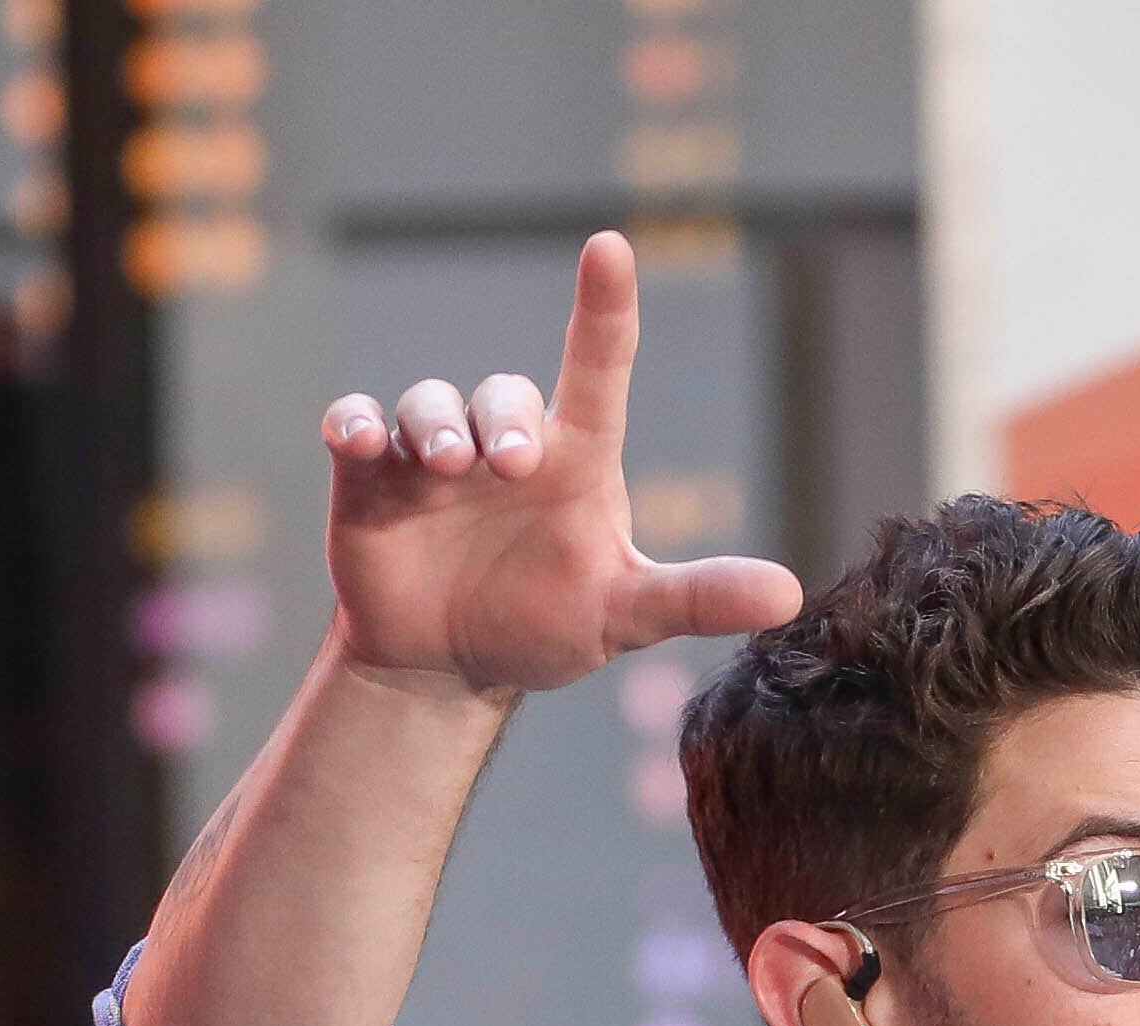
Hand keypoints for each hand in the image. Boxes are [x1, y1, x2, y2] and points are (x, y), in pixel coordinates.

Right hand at [314, 233, 797, 698]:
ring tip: (443, 468)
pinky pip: (352, 424)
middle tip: (509, 465)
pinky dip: (350, 423)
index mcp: (575, 460)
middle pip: (504, 391)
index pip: (598, 367)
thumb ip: (696, 599)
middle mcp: (505, 444)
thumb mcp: (624, 616)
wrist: (451, 664)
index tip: (609, 247)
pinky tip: (354, 439)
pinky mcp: (370, 477)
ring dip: (435, 424)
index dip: (603, 306)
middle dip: (504, 417)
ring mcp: (432, 457)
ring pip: (430, 402)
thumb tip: (788, 594)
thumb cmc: (545, 624)